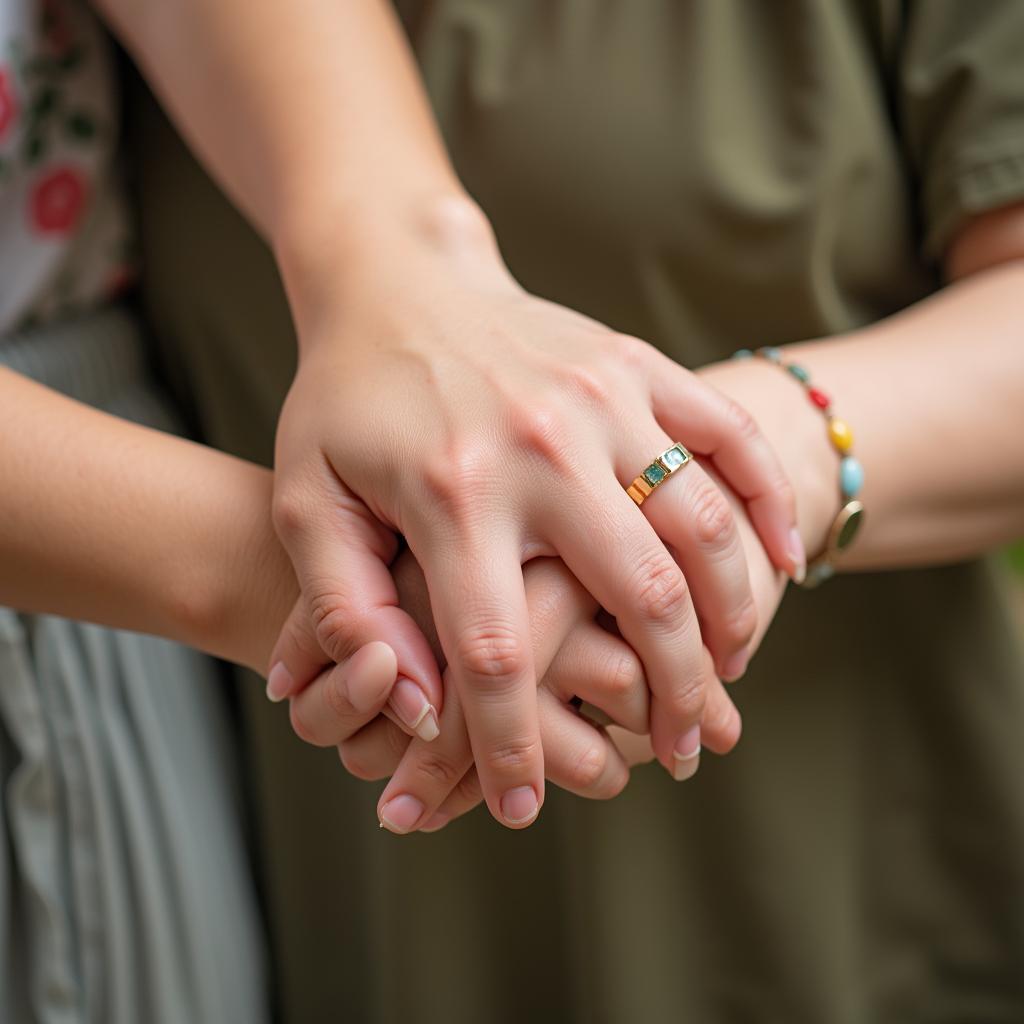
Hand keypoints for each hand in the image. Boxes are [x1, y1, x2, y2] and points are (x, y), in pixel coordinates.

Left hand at [270, 203, 800, 827]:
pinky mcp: (637, 366)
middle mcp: (540, 445)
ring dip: (733, 617)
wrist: (398, 282)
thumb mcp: (305, 502)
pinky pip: (730, 437)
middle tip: (681, 752)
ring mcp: (601, 398)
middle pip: (642, 598)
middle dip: (671, 696)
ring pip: (707, 526)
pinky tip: (782, 564)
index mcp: (452, 491)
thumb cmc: (347, 404)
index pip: (498, 652)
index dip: (512, 744)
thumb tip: (411, 705)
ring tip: (728, 678)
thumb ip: (345, 606)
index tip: (524, 808)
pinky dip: (768, 505)